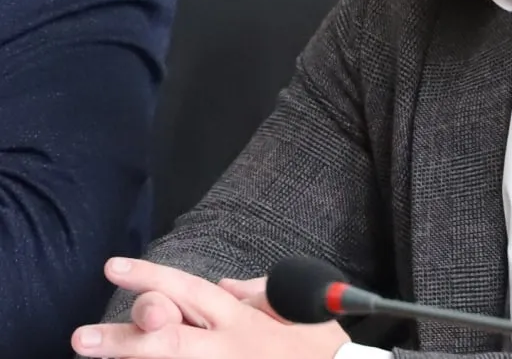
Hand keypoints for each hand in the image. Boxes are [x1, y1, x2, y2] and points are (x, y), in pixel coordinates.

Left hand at [72, 258, 349, 358]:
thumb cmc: (321, 348)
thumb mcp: (296, 310)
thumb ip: (258, 295)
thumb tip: (228, 285)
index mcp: (242, 320)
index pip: (192, 290)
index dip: (152, 277)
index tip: (113, 268)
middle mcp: (229, 347)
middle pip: (170, 339)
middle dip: (125, 338)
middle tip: (82, 339)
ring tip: (94, 358)